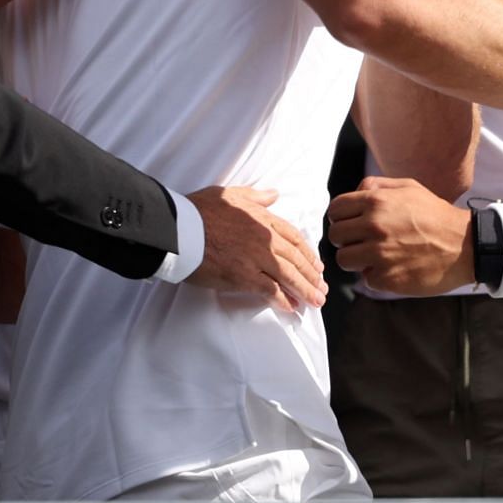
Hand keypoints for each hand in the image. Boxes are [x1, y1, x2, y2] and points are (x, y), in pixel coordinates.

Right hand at [183, 185, 327, 309]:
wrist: (179, 229)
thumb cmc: (199, 209)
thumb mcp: (231, 194)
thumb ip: (256, 197)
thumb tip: (274, 194)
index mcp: (264, 218)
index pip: (295, 238)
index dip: (308, 253)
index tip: (316, 265)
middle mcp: (266, 239)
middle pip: (297, 259)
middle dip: (312, 275)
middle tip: (322, 288)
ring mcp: (257, 259)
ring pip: (289, 276)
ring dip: (305, 290)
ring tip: (316, 301)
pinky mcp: (244, 277)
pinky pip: (270, 291)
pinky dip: (283, 300)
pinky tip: (292, 308)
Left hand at [328, 177, 474, 295]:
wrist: (464, 245)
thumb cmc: (436, 215)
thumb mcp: (409, 188)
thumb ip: (377, 186)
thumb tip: (355, 193)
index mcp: (377, 202)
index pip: (335, 209)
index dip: (340, 217)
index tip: (350, 224)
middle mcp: (374, 226)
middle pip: (335, 236)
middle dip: (347, 239)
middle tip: (364, 241)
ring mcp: (379, 254)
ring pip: (344, 259)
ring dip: (357, 259)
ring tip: (376, 256)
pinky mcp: (386, 278)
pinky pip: (366, 279)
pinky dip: (377, 276)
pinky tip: (394, 268)